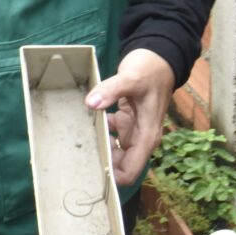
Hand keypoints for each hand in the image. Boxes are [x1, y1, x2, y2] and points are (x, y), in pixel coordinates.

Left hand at [85, 48, 176, 186]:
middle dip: (102, 163)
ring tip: (77, 141)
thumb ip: (111, 91)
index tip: (90, 169)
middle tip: (77, 156)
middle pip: (120, 165)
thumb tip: (91, 104)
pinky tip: (85, 123)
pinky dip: (99, 131)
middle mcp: (140, 138)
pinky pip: (111, 133)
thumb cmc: (149, 70)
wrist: (158, 58)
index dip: (112, 176)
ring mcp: (133, 129)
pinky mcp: (126, 120)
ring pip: (114, 150)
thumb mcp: (130, 79)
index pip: (130, 171)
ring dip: (99, 148)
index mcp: (146, 136)